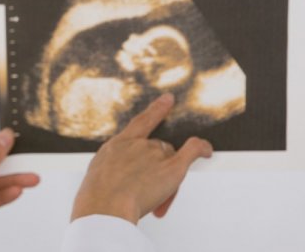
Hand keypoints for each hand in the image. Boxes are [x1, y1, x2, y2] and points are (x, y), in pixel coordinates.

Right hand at [71, 93, 212, 223]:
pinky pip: (192, 151)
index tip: (168, 99)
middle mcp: (139, 144)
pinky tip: (207, 151)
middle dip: (157, 167)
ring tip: (153, 201)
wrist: (105, 206)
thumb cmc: (98, 196)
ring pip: (171, 159)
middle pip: (159, 148)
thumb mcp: (99, 174)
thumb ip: (115, 167)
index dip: (157, 110)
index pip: (141, 122)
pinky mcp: (171, 167)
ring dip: (167, 177)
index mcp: (119, 144)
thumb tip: (123, 175)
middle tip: (146, 190)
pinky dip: (201, 149)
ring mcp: (156, 154)